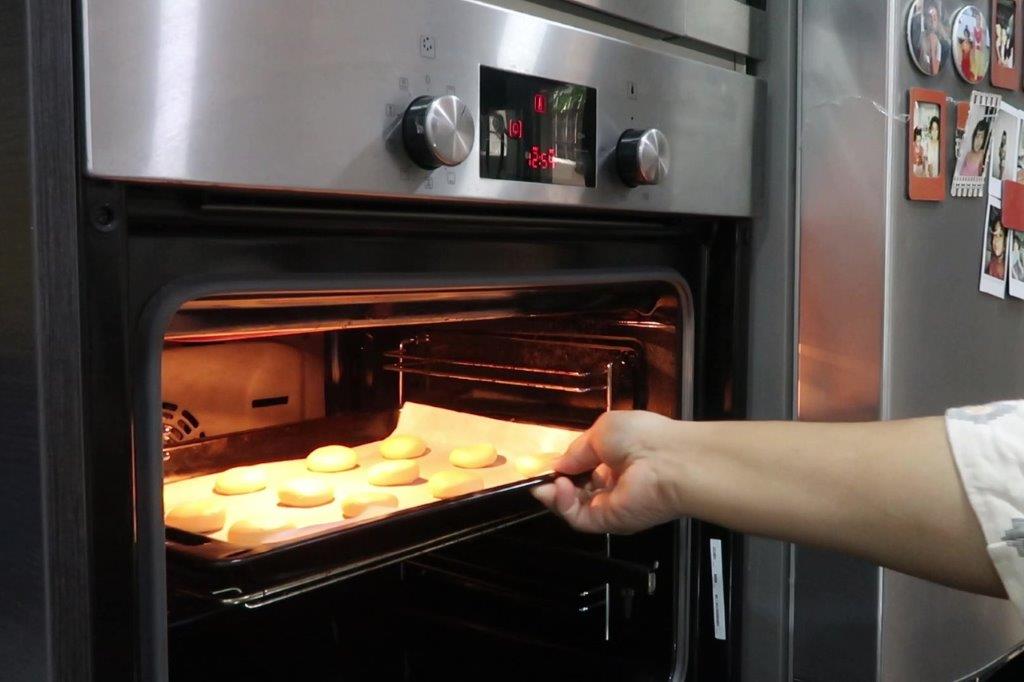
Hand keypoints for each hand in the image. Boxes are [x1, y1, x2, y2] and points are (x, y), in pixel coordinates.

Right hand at [531, 410, 683, 533]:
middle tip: (540, 478)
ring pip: (572, 506)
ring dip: (555, 494)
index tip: (545, 465)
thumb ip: (576, 451)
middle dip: (554, 484)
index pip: (582, 468)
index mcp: (615, 458)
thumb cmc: (642, 437)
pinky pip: (577, 517)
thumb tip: (558, 464)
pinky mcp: (608, 521)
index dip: (563, 468)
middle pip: (574, 490)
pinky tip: (559, 489)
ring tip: (548, 483)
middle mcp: (613, 483)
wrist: (669, 461)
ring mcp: (610, 504)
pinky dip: (563, 505)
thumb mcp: (601, 431)